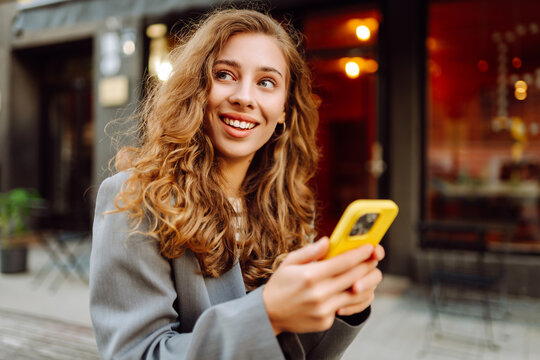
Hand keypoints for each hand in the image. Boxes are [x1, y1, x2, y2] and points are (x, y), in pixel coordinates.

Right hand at [262, 238, 382, 334]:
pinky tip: (353, 290)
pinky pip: (346, 308)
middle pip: (354, 277)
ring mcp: (323, 310)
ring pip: (355, 295)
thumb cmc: (280, 285)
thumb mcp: (290, 262)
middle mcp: (319, 294)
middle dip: (367, 265)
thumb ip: (310, 251)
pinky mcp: (325, 321)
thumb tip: (328, 241)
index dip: (360, 254)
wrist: (269, 314)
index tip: (369, 247)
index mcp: (310, 276)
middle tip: (373, 258)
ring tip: (367, 275)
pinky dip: (352, 298)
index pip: (343, 262)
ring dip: (366, 283)